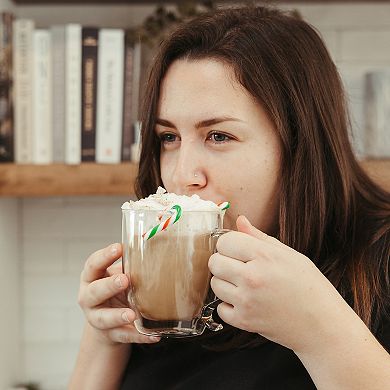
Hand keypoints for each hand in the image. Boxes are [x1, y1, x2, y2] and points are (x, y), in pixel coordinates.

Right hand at [78, 243, 159, 345]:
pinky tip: (153, 335)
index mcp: (91, 278)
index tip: (119, 248)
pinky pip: (124, 336)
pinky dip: (138, 336)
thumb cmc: (115, 288)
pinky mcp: (110, 334)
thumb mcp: (119, 273)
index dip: (104, 256)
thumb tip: (151, 240)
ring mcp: (97, 318)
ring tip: (132, 314)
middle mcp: (89, 298)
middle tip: (125, 279)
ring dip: (118, 315)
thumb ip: (130, 262)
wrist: (107, 321)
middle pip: (94, 292)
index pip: (93, 265)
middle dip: (109, 286)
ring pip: (103, 318)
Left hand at [208, 215, 350, 353]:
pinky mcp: (244, 321)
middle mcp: (252, 277)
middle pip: (214, 261)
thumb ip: (259, 237)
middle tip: (239, 267)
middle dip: (224, 261)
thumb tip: (240, 220)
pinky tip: (245, 302)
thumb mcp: (290, 255)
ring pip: (214, 284)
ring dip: (225, 283)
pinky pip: (220, 308)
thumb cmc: (310, 287)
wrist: (323, 325)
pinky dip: (229, 306)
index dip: (230, 244)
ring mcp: (247, 300)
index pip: (225, 241)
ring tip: (244, 285)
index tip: (238, 250)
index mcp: (265, 256)